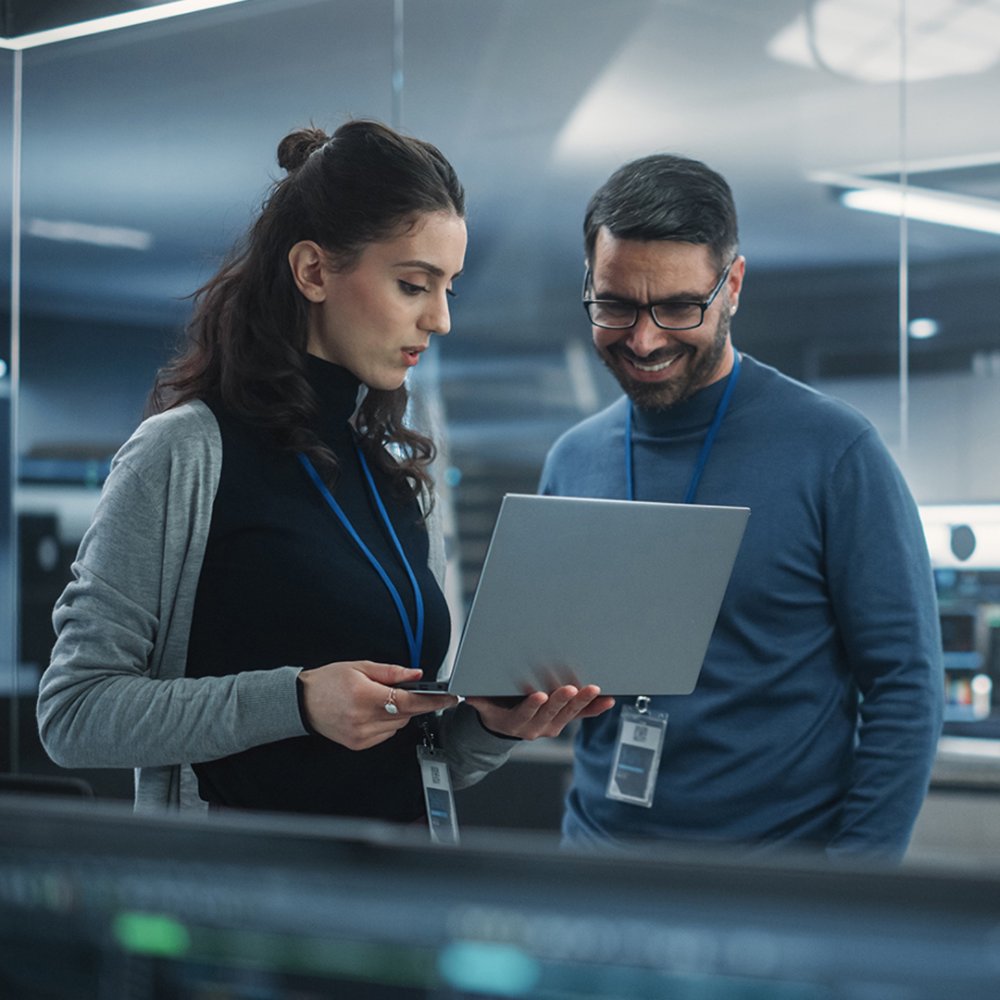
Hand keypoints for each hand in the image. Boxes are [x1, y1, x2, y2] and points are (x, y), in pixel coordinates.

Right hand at [298, 661, 457, 749]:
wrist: (302, 702)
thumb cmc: (328, 682)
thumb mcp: (360, 667)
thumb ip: (392, 672)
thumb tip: (416, 674)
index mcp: (365, 696)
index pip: (409, 701)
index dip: (432, 700)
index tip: (449, 698)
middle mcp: (363, 719)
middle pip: (406, 714)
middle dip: (410, 702)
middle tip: (398, 690)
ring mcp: (361, 735)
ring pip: (398, 726)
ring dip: (398, 713)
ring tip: (378, 700)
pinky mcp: (359, 744)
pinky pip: (386, 734)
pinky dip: (387, 723)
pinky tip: (372, 712)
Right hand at [466, 685, 614, 740]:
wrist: (507, 727)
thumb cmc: (498, 709)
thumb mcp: (485, 707)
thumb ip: (479, 701)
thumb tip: (467, 696)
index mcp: (516, 723)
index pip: (525, 714)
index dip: (532, 705)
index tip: (539, 695)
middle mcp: (536, 727)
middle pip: (551, 713)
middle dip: (561, 700)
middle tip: (570, 688)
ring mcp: (553, 725)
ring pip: (569, 714)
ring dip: (582, 702)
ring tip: (593, 690)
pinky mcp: (564, 720)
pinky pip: (582, 716)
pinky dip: (595, 709)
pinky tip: (607, 701)